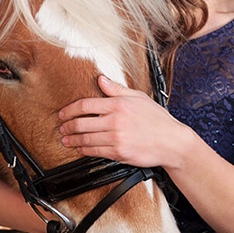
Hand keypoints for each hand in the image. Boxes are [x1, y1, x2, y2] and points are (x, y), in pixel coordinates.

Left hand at [58, 76, 186, 168]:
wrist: (171, 141)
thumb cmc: (157, 119)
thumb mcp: (139, 97)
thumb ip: (117, 89)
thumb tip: (101, 80)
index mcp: (119, 104)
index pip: (86, 104)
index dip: (70, 109)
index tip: (63, 113)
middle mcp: (115, 120)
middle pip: (81, 122)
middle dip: (67, 126)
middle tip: (62, 128)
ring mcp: (116, 138)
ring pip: (86, 139)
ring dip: (72, 140)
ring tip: (66, 139)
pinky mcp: (119, 153)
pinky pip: (95, 152)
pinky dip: (84, 150)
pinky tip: (80, 148)